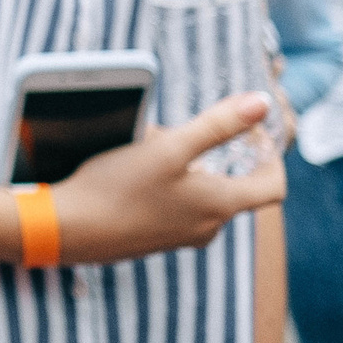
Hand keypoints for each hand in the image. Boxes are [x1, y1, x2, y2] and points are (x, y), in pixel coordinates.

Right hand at [50, 92, 285, 265]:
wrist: (69, 230)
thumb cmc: (120, 187)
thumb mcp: (169, 147)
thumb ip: (218, 125)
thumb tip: (261, 103)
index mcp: (220, 205)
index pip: (272, 187)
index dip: (272, 158)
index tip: (254, 134)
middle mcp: (208, 227)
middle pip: (233, 189)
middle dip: (217, 157)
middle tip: (188, 132)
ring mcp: (180, 237)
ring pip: (201, 198)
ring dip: (189, 171)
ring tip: (153, 148)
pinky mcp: (155, 239)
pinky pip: (176, 209)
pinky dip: (168, 187)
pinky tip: (134, 174)